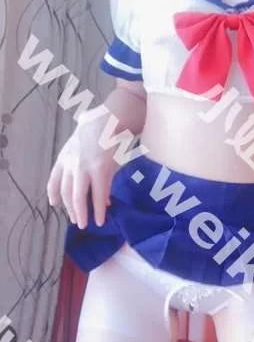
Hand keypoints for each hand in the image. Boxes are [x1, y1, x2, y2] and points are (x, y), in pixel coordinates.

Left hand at [47, 109, 119, 228]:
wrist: (112, 117)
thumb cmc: (101, 127)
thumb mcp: (86, 145)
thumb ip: (86, 158)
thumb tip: (94, 174)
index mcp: (66, 156)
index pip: (55, 179)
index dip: (53, 193)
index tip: (54, 203)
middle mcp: (71, 163)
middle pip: (67, 192)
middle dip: (71, 209)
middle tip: (77, 221)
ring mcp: (84, 167)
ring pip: (79, 197)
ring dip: (83, 213)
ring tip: (86, 224)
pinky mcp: (100, 169)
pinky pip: (99, 194)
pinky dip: (100, 209)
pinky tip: (101, 218)